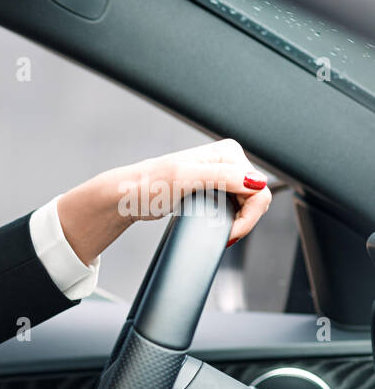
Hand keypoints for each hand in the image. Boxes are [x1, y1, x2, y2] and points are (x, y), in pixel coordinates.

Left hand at [56, 138, 273, 263]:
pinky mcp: (213, 190)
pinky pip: (235, 206)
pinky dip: (231, 219)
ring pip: (248, 203)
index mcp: (228, 153)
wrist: (129, 197)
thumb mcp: (185, 178)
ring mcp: (221, 176)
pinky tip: (219, 226)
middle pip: (256, 196)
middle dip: (244, 219)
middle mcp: (227, 161)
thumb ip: (222, 177)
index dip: (249, 214)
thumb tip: (255, 181)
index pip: (259, 187)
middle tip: (226, 235)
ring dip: (238, 220)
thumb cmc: (149, 186)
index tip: (231, 231)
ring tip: (220, 230)